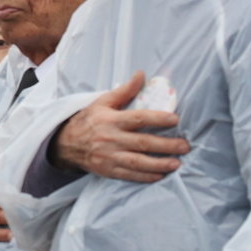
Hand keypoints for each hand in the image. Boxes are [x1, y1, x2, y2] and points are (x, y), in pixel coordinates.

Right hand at [49, 71, 186, 182]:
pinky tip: (160, 174)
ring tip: (177, 163)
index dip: (158, 119)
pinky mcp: (108, 170)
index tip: (175, 119)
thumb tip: (142, 75)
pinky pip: (130, 175)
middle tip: (185, 146)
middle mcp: (110, 138)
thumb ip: (124, 91)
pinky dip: (146, 176)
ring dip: (159, 163)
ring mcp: (109, 156)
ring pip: (138, 162)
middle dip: (166, 145)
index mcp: (110, 120)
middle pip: (143, 142)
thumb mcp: (102, 102)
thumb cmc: (88, 120)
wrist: (65, 144)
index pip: (138, 119)